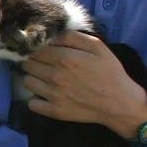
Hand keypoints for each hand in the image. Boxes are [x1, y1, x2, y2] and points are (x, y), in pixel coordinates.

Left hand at [21, 32, 146, 137]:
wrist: (120, 103)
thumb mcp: (98, 46)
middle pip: (28, 64)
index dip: (36, 48)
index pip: (35, 49)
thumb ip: (73, 36)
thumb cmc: (110, 72)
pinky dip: (36, 99)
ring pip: (27, 82)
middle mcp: (55, 76)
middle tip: (43, 64)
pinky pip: (32, 104)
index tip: (42, 51)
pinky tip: (45, 95)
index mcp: (65, 58)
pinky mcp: (54, 111)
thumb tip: (53, 35)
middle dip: (33, 61)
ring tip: (44, 78)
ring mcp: (53, 95)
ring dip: (33, 78)